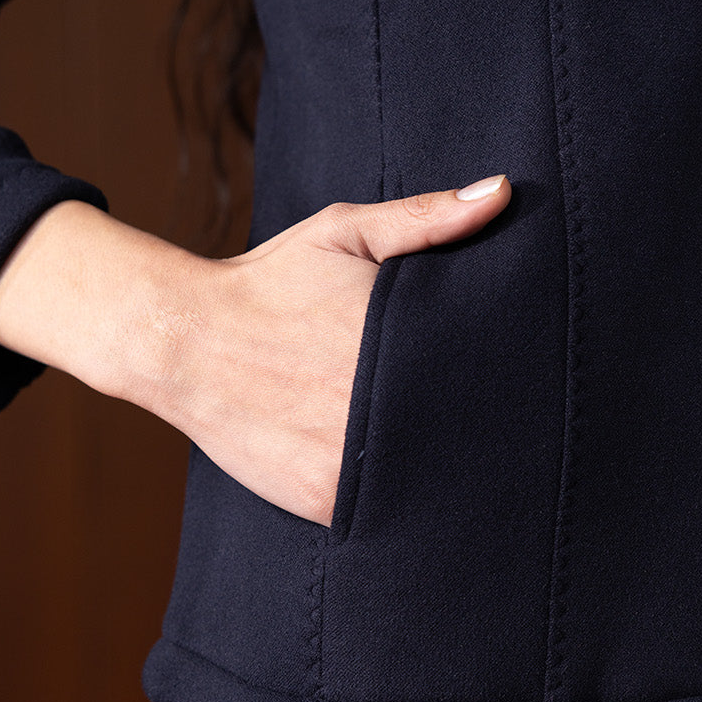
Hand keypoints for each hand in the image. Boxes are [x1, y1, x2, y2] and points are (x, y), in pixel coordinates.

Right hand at [127, 174, 511, 525]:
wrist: (183, 338)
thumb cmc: (270, 282)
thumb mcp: (345, 234)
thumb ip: (425, 217)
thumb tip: (501, 191)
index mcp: (403, 340)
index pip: (493, 372)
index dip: (512, 378)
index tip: (517, 376)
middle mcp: (384, 405)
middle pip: (468, 432)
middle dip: (483, 425)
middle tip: (487, 416)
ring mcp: (356, 460)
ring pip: (432, 480)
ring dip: (445, 469)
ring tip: (446, 446)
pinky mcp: (329, 500)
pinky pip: (387, 511)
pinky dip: (401, 502)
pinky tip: (404, 478)